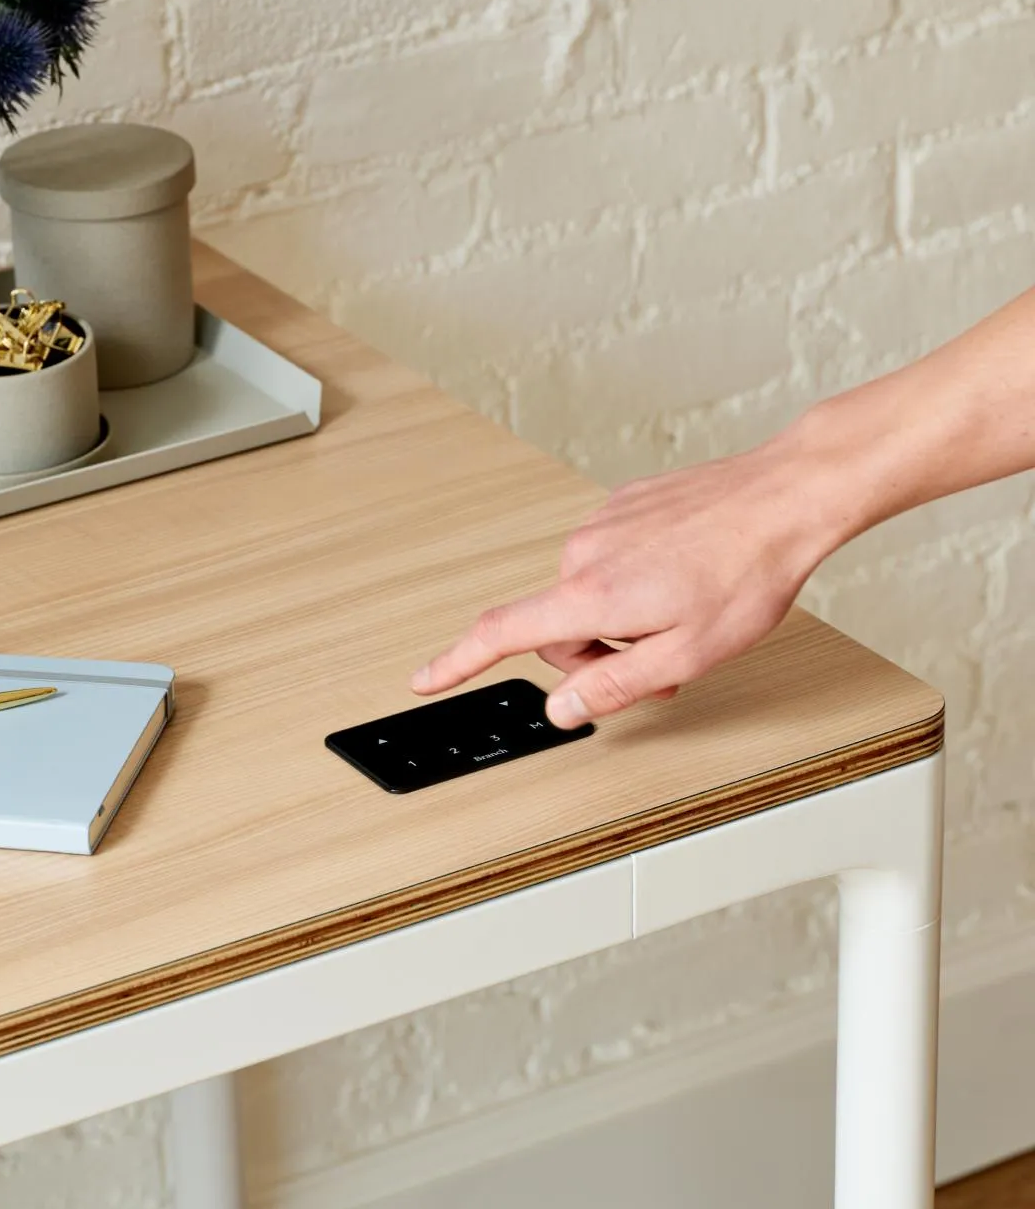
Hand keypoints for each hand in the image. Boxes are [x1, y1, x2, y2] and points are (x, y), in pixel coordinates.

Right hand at [411, 436, 841, 727]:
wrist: (783, 498)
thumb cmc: (747, 573)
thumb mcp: (687, 654)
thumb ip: (615, 687)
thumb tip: (564, 710)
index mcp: (590, 594)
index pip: (501, 634)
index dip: (456, 662)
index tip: (426, 678)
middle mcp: (583, 553)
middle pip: (554, 628)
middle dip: (595, 656)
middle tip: (659, 664)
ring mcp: (601, 525)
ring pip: (584, 596)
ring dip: (618, 620)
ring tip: (680, 616)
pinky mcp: (622, 506)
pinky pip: (607, 561)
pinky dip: (633, 583)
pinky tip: (682, 578)